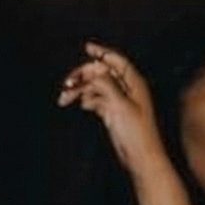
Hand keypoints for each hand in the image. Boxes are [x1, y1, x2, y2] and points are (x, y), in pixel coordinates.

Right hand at [58, 43, 170, 178]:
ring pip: (95, 87)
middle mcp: (126, 89)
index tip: (87, 47)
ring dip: (80, 90)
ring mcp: (119, 101)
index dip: (102, 52)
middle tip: (66, 85)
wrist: (140, 157)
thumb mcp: (120, 105)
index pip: (116, 60)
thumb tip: (93, 71)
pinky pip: (96, 100)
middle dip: (83, 76)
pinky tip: (82, 106)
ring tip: (64, 99)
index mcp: (133, 82)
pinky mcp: (112, 112)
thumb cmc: (136, 132)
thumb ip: (106, 85)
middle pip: (101, 73)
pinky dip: (87, 100)